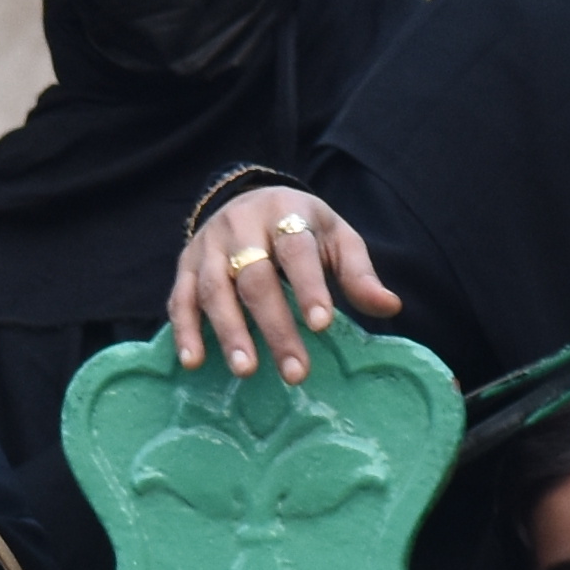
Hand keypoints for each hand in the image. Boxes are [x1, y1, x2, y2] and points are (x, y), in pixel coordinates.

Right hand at [164, 185, 396, 383]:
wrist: (248, 198)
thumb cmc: (302, 228)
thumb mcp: (335, 238)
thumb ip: (358, 273)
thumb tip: (390, 307)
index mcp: (286, 214)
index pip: (297, 250)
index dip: (309, 286)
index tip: (322, 325)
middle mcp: (242, 226)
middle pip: (256, 278)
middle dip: (275, 327)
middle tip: (295, 371)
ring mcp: (209, 246)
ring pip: (215, 289)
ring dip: (229, 332)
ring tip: (247, 370)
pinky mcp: (186, 266)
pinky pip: (179, 298)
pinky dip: (185, 330)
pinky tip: (193, 361)